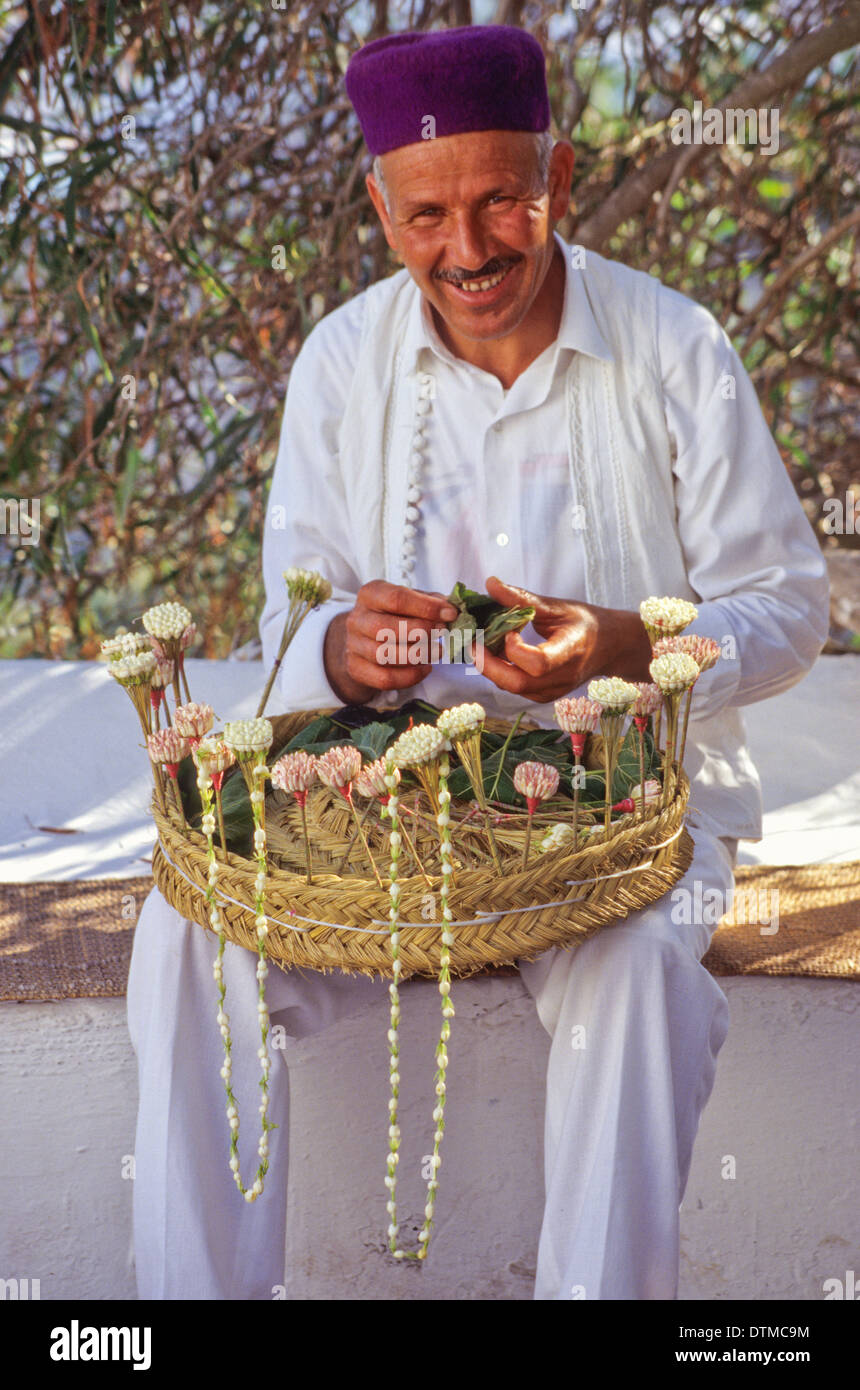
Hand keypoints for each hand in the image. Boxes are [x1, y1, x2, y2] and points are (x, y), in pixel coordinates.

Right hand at [324, 580, 458, 703]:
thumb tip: (452, 609)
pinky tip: (426, 668)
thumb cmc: (393, 615)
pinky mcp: (357, 669)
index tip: (450, 614)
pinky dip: (410, 676)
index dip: (426, 607)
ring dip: (417, 655)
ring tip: (438, 651)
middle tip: (443, 632)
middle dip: (421, 631)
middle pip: (385, 628)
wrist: (364, 639)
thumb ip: (430, 602)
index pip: (396, 598)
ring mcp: (354, 646)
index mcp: (370, 594)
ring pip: (384, 655)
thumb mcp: (409, 601)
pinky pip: (384, 678)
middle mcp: (357, 619)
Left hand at [477, 576, 652, 702]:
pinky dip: (500, 673)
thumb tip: (490, 583)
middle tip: (473, 641)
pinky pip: (516, 689)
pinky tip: (495, 655)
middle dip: (488, 663)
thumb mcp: (556, 606)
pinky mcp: (544, 696)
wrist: (608, 647)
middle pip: (517, 682)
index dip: (514, 648)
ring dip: (490, 668)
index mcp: (570, 652)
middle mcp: (562, 677)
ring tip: (482, 645)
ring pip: (512, 688)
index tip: (507, 628)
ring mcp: (553, 691)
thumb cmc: (584, 622)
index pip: (538, 662)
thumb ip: (522, 598)